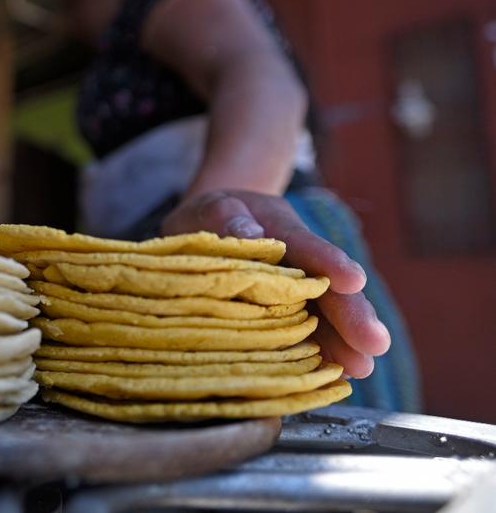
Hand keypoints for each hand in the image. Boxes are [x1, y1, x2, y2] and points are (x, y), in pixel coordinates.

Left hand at [161, 190, 390, 377]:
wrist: (210, 229)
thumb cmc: (211, 218)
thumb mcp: (213, 206)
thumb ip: (226, 216)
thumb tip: (250, 235)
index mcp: (281, 230)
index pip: (306, 246)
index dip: (328, 262)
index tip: (353, 280)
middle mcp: (297, 265)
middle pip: (327, 290)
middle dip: (352, 316)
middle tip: (374, 343)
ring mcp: (295, 294)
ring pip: (323, 320)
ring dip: (342, 344)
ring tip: (360, 369)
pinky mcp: (284, 318)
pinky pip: (303, 338)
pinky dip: (318, 357)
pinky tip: (333, 378)